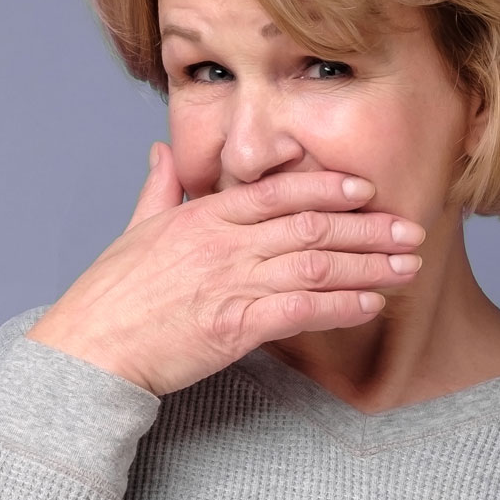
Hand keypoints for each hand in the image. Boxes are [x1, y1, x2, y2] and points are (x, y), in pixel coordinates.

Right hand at [25, 141, 426, 396]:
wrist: (90, 348)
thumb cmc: (109, 295)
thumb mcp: (135, 229)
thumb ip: (161, 188)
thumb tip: (164, 150)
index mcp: (203, 217)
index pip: (277, 191)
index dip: (327, 186)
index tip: (364, 188)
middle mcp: (223, 244)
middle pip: (311, 226)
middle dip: (367, 227)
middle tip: (409, 228)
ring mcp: (230, 284)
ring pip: (316, 265)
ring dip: (368, 265)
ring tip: (406, 266)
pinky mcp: (234, 326)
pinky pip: (301, 310)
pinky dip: (340, 306)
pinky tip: (369, 306)